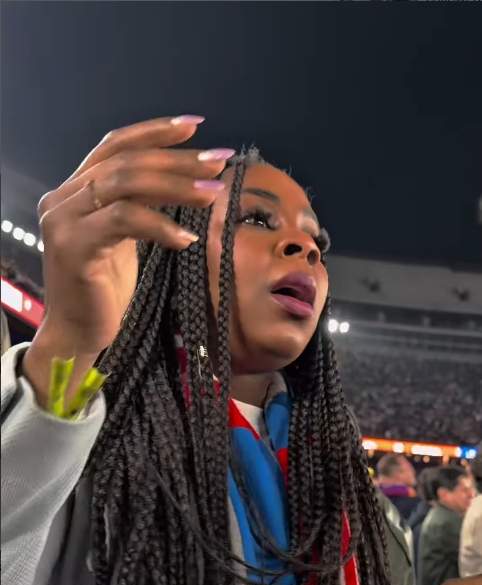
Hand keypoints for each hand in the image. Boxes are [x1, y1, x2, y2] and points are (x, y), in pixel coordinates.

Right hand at [33, 115, 232, 356]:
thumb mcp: (125, 238)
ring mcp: (63, 220)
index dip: (154, 132)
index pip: (115, 146)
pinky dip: (159, 225)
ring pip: (125, 184)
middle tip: (218, 162)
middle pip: (126, 162)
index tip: (196, 126)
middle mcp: (62, 198)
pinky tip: (185, 240)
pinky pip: (124, 220)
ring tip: (212, 194)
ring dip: (175, 186)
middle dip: (177, 160)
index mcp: (74, 190)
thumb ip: (139, 205)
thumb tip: (188, 178)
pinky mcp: (73, 246)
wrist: (80, 334)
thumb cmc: (106, 291)